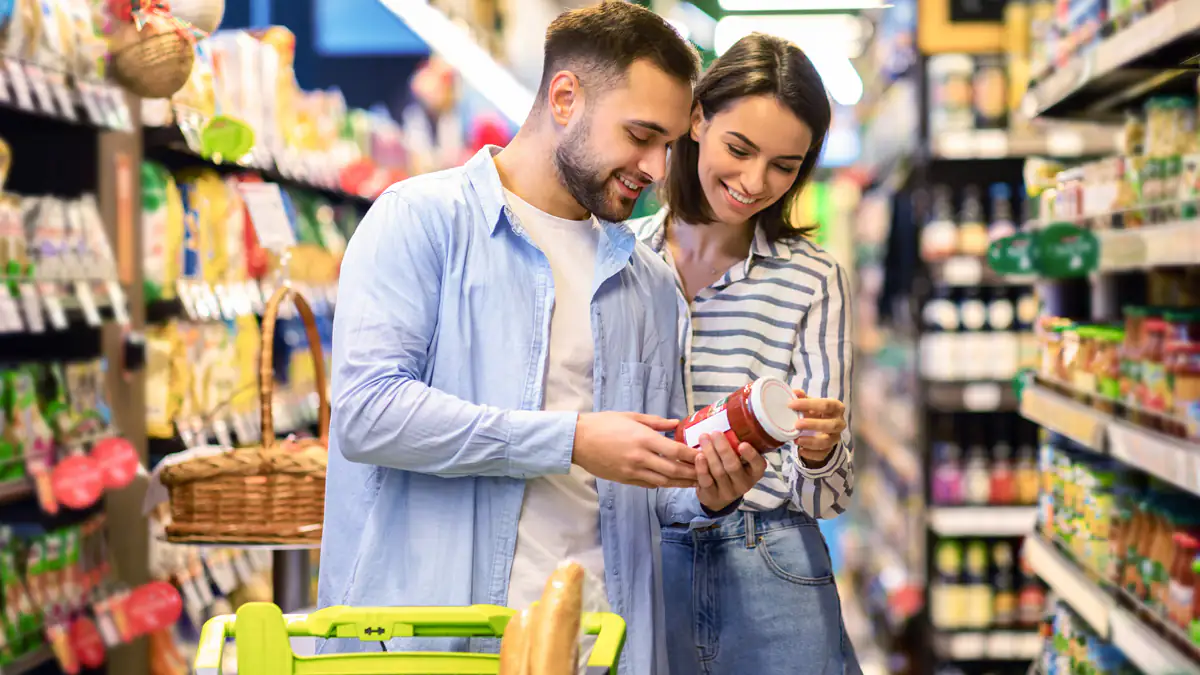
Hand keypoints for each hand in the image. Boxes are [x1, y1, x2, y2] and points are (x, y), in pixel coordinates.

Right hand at [572, 412, 698, 488]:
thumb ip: (655, 422)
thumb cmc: (603, 423)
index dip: (692, 455)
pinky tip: (670, 483)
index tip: (704, 456)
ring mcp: (632, 471)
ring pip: (662, 481)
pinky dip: (661, 484)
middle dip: (691, 473)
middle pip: (673, 470)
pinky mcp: (624, 479)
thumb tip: (676, 423)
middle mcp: (640, 457)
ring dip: (680, 483)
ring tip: (694, 482)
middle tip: (705, 474)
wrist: (577, 440)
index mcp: (643, 439)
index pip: (675, 451)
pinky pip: (648, 485)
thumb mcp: (631, 416)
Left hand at [694, 432, 766, 512]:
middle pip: (733, 466)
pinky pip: (706, 481)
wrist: (718, 497)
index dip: (751, 455)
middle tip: (715, 433)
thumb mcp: (740, 461)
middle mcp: (744, 484)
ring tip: (703, 438)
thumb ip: (737, 447)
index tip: (742, 444)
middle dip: (723, 448)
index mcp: (754, 473)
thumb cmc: (730, 471)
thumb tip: (727, 419)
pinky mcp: (712, 496)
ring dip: (710, 453)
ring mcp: (728, 492)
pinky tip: (698, 456)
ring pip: (719, 472)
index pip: (758, 465)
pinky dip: (702, 468)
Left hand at [787, 390, 846, 467]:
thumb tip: (795, 392)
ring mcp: (835, 437)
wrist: (820, 429)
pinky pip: (822, 454)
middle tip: (796, 424)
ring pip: (827, 442)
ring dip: (811, 441)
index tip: (791, 404)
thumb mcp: (811, 404)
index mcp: (836, 408)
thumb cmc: (816, 413)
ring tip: (796, 440)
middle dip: (813, 425)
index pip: (826, 405)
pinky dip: (811, 454)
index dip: (809, 404)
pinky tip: (801, 450)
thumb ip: (803, 398)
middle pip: (831, 425)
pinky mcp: (829, 450)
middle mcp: (839, 423)